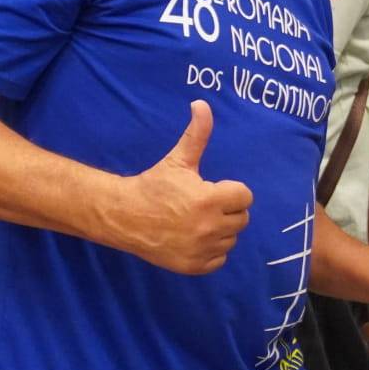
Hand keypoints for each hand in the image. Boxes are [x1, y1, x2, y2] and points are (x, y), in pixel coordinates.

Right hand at [99, 101, 252, 273]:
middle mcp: (209, 227)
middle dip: (226, 209)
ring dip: (220, 230)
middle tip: (203, 204)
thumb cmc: (154, 185)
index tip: (210, 188)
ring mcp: (202, 250)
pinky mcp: (194, 266)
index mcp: (209, 200)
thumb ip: (197, 134)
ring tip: (197, 220)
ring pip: (231, 239)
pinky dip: (211, 250)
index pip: (245, 196)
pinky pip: (220, 259)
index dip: (229, 190)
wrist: (124, 216)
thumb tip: (202, 103)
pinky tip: (194, 237)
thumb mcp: (178, 159)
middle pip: (241, 218)